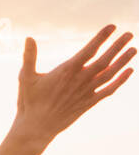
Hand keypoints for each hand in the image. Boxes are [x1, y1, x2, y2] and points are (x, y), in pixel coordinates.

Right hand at [14, 24, 134, 144]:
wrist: (38, 127)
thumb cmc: (30, 101)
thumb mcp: (25, 77)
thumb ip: (29, 57)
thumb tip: (29, 38)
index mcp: (67, 71)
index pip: (89, 50)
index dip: (101, 38)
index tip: (112, 27)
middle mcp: (80, 80)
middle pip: (104, 60)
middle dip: (118, 46)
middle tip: (129, 34)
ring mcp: (87, 92)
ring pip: (110, 74)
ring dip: (123, 60)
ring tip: (133, 49)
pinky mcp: (89, 102)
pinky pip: (109, 89)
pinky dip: (121, 80)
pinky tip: (129, 71)